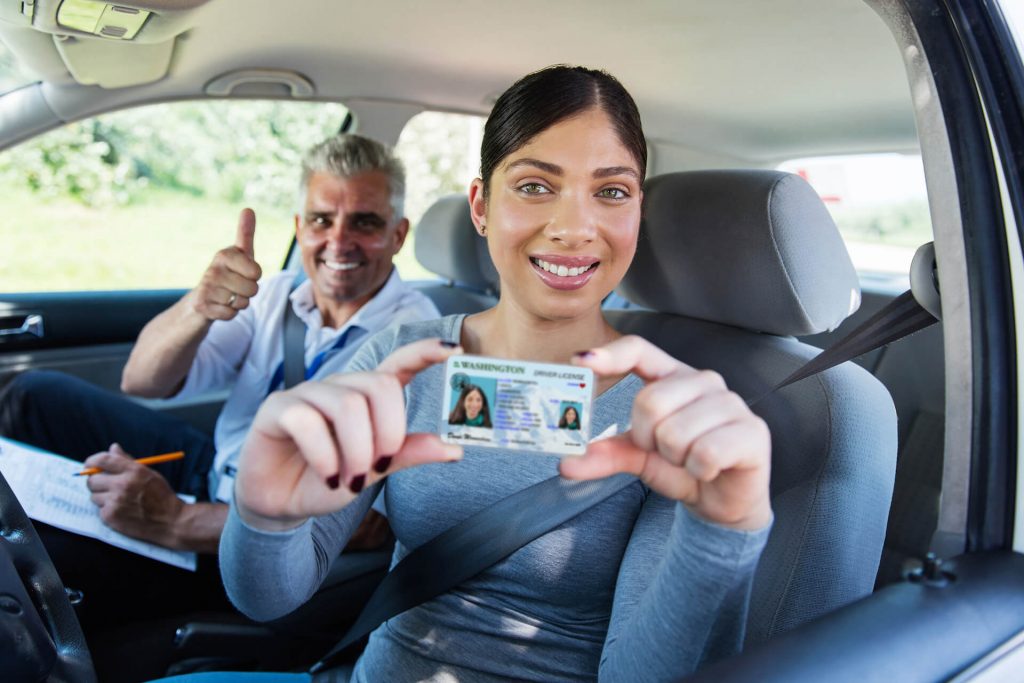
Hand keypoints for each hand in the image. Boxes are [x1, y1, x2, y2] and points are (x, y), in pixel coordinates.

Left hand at [84, 443, 185, 545]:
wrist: (171, 520)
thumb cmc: (160, 495)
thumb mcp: (148, 473)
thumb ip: (127, 460)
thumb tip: (113, 447)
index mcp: (133, 470)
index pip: (102, 460)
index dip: (92, 461)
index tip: (90, 464)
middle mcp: (122, 484)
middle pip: (92, 479)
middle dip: (96, 482)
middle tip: (104, 485)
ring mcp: (115, 501)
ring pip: (94, 496)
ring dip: (102, 498)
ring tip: (119, 500)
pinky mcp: (111, 516)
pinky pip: (100, 510)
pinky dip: (108, 510)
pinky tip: (122, 511)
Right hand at [191, 208, 261, 320]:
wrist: (201, 299)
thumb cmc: (228, 274)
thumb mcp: (239, 254)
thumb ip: (245, 234)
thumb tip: (248, 209)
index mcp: (224, 255)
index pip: (257, 272)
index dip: (254, 277)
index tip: (243, 272)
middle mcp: (213, 269)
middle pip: (253, 289)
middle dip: (248, 293)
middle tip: (235, 287)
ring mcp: (206, 288)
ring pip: (242, 303)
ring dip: (238, 303)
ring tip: (226, 296)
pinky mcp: (201, 305)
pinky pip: (231, 314)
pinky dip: (229, 314)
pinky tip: (219, 306)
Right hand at [235, 338, 464, 530]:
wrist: (280, 504)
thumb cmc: (328, 480)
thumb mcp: (373, 471)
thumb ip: (407, 454)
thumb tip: (454, 449)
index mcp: (367, 396)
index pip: (399, 363)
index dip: (426, 352)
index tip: (454, 349)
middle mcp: (339, 387)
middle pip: (380, 385)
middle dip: (388, 433)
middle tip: (378, 466)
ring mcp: (307, 393)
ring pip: (348, 405)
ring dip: (357, 451)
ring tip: (350, 480)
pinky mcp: (277, 408)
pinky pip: (308, 421)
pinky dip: (325, 456)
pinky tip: (327, 476)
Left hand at [560, 336, 771, 530]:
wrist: (723, 502)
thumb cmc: (682, 467)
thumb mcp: (638, 458)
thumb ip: (605, 454)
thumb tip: (566, 463)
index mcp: (672, 377)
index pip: (639, 350)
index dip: (609, 354)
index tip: (580, 362)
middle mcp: (704, 381)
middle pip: (650, 400)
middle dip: (647, 438)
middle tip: (663, 451)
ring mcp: (731, 403)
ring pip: (676, 432)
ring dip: (674, 459)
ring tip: (689, 461)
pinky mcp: (752, 431)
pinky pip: (705, 453)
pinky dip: (698, 470)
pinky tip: (709, 470)